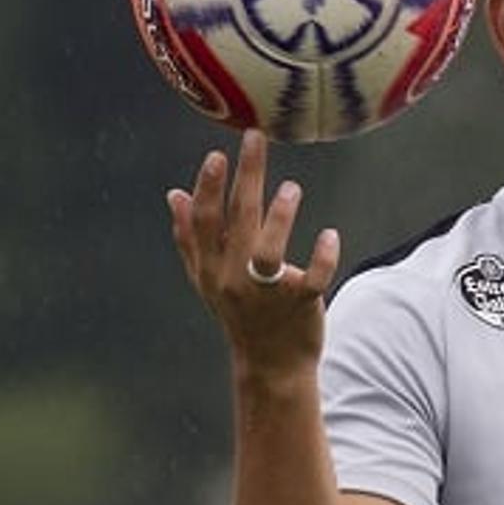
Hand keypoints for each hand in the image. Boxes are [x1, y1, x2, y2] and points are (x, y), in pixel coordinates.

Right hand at [166, 129, 339, 376]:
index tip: (217, 155)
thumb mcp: (208, 280)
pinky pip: (312, 279)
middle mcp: (235, 278)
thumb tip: (174, 194)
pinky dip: (322, 258)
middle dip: (245, 177)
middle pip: (238, 222)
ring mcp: (268, 293)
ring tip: (291, 188)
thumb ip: (190, 238)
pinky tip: (330, 235)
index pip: (205, 222)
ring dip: (279, 217)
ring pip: (269, 252)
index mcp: (212, 268)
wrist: (270, 365)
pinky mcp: (301, 304)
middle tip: (255, 139)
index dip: (209, 187)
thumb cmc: (240, 314)